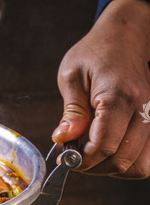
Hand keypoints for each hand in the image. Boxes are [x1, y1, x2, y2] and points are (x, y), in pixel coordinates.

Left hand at [52, 0, 149, 176]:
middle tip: (76, 158)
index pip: (105, 145)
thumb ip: (71, 111)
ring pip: (142, 165)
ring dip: (115, 169)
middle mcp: (144, 109)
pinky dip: (130, 162)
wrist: (126, 35)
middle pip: (124, 160)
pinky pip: (149, 156)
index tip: (66, 158)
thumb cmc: (96, 51)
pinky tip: (110, 151)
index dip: (83, 159)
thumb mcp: (72, 75)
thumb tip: (63, 139)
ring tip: (93, 157)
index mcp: (118, 96)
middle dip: (96, 167)